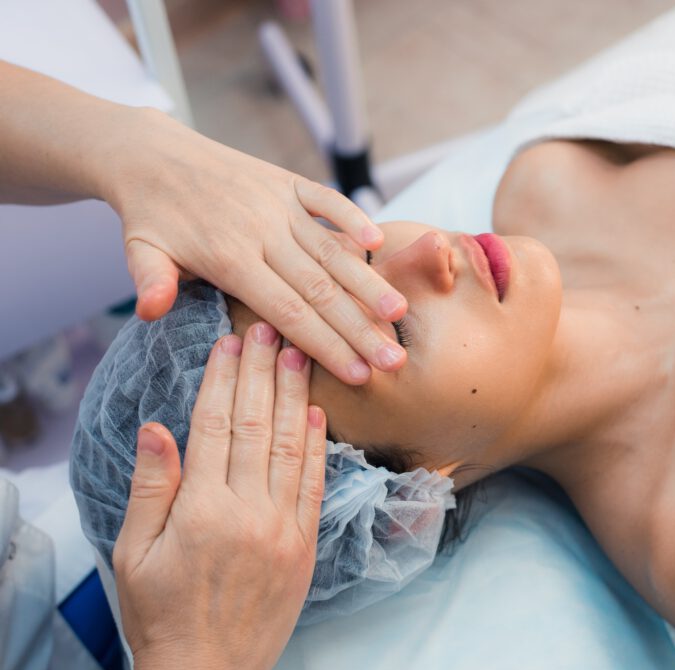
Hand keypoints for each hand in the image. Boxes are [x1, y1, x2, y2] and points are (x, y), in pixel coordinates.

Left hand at [104, 107, 406, 384]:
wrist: (151, 155)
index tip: (361, 374)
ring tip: (399, 312)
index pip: (288, 312)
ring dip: (368, 282)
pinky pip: (325, 200)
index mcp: (228, 258)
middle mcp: (261, 232)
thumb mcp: (139, 250)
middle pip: (320, 289)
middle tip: (394, 359)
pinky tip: (377, 242)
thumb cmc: (150, 216)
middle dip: (361, 328)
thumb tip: (150, 311)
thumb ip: (151, 281)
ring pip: (331, 250)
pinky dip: (352, 216)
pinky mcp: (285, 182)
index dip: (327, 345)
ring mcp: (277, 204)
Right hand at [113, 323, 324, 669]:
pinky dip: (317, 445)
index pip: (215, 427)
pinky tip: (317, 412)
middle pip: (256, 426)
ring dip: (295, 396)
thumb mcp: (133, 553)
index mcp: (200, 510)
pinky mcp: (305, 544)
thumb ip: (151, 487)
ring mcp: (283, 527)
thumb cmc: (162, 613)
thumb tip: (158, 427)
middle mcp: (247, 511)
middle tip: (270, 331)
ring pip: (291, 447)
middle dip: (263, 373)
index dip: (224, 380)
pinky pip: (315, 484)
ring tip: (299, 354)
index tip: (230, 343)